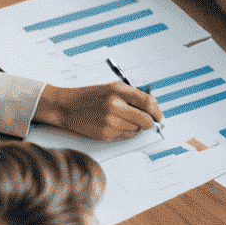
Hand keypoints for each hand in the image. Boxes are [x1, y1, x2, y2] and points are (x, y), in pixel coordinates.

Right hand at [34, 82, 161, 139]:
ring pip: (136, 130)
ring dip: (133, 127)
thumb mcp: (112, 87)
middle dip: (148, 122)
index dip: (157, 111)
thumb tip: (153, 108)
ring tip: (120, 119)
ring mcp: (109, 122)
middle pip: (145, 120)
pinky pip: (124, 137)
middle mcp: (114, 106)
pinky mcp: (105, 135)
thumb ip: (133, 95)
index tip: (159, 117)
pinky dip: (123, 132)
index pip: (148, 102)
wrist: (66, 107)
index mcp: (118, 91)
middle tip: (144, 121)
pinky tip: (112, 125)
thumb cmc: (89, 97)